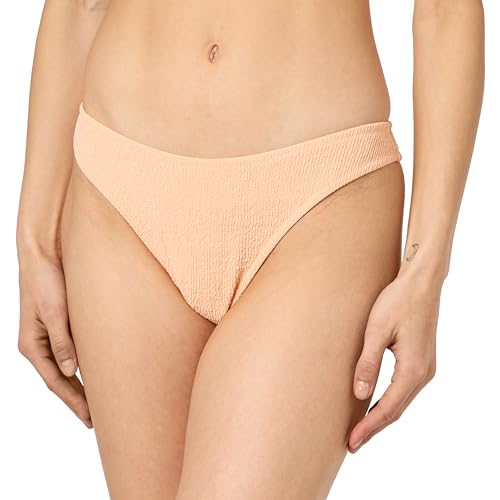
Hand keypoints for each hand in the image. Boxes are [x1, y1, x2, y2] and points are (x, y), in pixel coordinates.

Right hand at [17, 250, 91, 427]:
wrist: (44, 253)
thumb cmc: (46, 280)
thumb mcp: (54, 311)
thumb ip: (62, 341)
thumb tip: (70, 371)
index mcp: (32, 345)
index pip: (56, 381)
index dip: (73, 401)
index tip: (90, 418)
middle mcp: (39, 345)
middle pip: (61, 379)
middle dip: (78, 399)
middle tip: (97, 419)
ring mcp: (49, 336)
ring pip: (66, 368)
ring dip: (80, 385)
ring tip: (98, 402)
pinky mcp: (60, 325)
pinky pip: (71, 352)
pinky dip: (82, 365)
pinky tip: (94, 372)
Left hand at [348, 269, 441, 452]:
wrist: (421, 283)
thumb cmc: (397, 301)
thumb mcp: (377, 330)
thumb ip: (368, 363)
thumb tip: (360, 395)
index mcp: (413, 369)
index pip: (388, 408)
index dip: (369, 427)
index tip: (351, 441)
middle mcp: (423, 373)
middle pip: (396, 410)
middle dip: (374, 428)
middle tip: (352, 443)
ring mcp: (425, 368)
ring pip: (401, 401)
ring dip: (381, 417)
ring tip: (361, 429)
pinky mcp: (421, 360)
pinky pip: (404, 390)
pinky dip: (389, 402)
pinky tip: (375, 405)